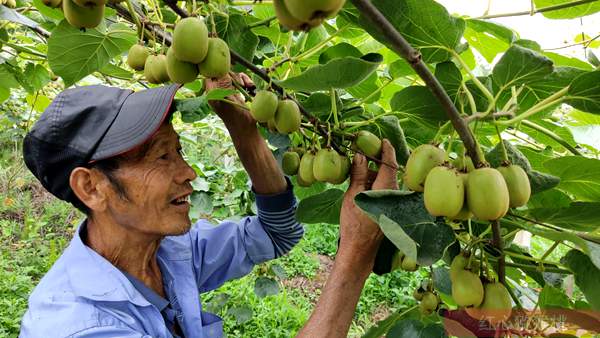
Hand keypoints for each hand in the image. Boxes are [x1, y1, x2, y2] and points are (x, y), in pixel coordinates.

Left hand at [205, 72, 255, 127]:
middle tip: (240, 85)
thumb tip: (223, 71)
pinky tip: (250, 88)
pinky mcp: (237, 92)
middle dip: (234, 76)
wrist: (246, 128)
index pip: (211, 74)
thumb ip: (224, 85)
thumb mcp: (228, 100)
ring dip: (242, 80)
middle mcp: (219, 91)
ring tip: (247, 87)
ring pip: (233, 76)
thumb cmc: (236, 117)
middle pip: (223, 73)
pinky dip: (246, 82)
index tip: (229, 72)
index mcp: (212, 92)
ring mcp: (228, 91)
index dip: (219, 71)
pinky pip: (241, 80)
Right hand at [338, 140, 398, 266]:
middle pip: (387, 172)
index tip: (383, 140)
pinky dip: (374, 186)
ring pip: (384, 182)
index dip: (387, 150)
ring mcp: (392, 203)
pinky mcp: (389, 210)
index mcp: (385, 189)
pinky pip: (383, 192)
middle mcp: (393, 195)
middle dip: (375, 164)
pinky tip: (360, 188)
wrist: (359, 248)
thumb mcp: (352, 195)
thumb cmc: (354, 223)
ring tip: (356, 175)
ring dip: (372, 176)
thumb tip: (359, 154)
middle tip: (361, 155)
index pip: (389, 164)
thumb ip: (358, 174)